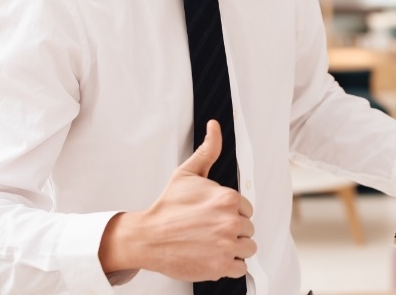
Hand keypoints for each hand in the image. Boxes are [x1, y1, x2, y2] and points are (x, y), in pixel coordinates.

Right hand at [99, 120, 255, 281]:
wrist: (147, 238)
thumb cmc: (167, 208)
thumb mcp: (187, 174)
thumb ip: (208, 150)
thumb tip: (214, 127)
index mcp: (228, 199)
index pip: (246, 209)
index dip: (231, 213)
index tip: (214, 216)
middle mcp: (230, 222)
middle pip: (248, 229)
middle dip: (232, 231)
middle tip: (210, 231)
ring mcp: (226, 245)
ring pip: (248, 248)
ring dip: (233, 248)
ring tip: (212, 244)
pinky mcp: (220, 266)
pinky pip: (240, 268)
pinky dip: (229, 266)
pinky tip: (213, 257)